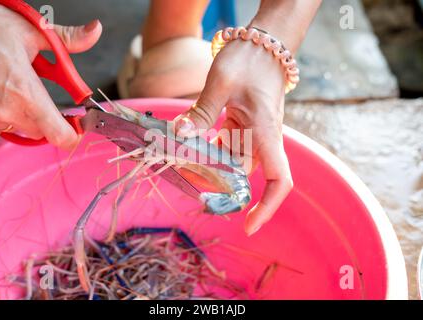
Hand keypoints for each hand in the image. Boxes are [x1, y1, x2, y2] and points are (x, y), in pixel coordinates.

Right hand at [0, 1, 101, 148]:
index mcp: (26, 92)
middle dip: (49, 117)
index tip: (77, 124)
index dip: (74, 134)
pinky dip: (3, 114)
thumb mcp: (30, 29)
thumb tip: (95, 31)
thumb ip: (68, 38)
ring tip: (14, 86)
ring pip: (19, 129)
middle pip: (42, 132)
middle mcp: (6, 110)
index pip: (60, 135)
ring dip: (24, 114)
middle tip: (42, 93)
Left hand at [174, 39, 292, 235]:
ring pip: (231, 161)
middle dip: (215, 182)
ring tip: (180, 163)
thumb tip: (179, 135)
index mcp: (265, 133)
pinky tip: (188, 146)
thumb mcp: (221, 83)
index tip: (249, 225)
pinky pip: (226, 146)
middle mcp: (262, 138)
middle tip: (183, 177)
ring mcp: (253, 133)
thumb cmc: (249, 59)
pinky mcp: (243, 125)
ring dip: (207, 165)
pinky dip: (208, 150)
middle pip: (243, 174)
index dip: (267, 207)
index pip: (278, 180)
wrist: (263, 42)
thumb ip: (201, 112)